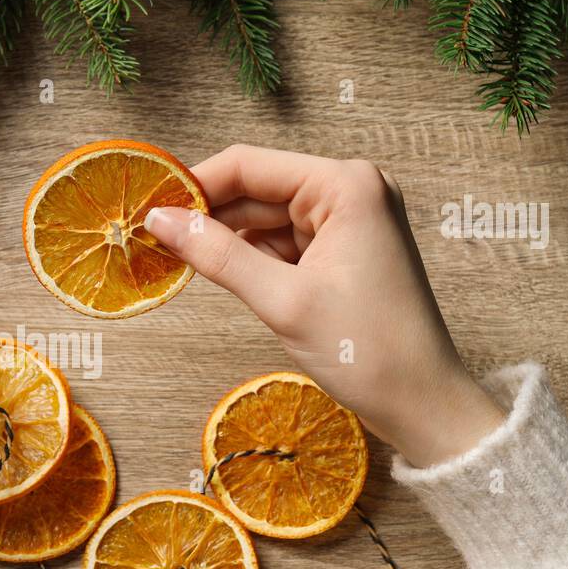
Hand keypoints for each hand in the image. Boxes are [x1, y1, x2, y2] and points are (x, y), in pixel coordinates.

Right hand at [143, 145, 503, 467]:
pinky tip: (217, 274)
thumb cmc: (366, 349)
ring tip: (175, 260)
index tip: (146, 210)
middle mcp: (351, 190)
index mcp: (346, 185)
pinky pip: (284, 242)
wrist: (421, 402)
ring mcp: (350, 221)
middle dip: (207, 216)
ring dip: (225, 240)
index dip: (194, 186)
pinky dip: (251, 258)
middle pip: (257, 189)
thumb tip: (159, 222)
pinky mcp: (344, 251)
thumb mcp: (282, 299)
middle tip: (150, 241)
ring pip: (266, 218)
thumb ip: (216, 255)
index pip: (250, 166)